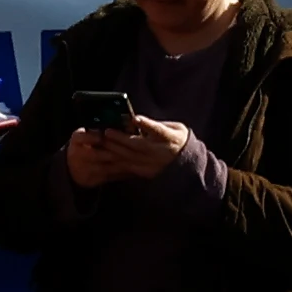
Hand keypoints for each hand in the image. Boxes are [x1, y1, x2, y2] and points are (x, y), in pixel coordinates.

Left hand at [66, 113, 193, 185]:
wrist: (188, 166)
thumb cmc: (179, 140)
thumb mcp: (175, 128)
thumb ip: (156, 125)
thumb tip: (135, 121)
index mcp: (170, 139)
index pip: (158, 131)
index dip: (147, 125)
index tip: (136, 118)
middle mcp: (160, 153)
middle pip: (139, 145)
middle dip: (121, 139)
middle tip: (107, 131)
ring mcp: (152, 165)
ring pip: (131, 157)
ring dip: (115, 150)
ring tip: (102, 141)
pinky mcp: (145, 173)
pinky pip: (128, 167)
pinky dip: (116, 161)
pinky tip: (106, 155)